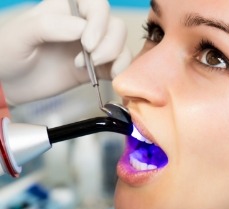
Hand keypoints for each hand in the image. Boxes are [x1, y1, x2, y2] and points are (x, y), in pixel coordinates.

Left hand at [0, 0, 130, 104]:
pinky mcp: (96, 69)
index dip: (99, 23)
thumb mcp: (22, 35)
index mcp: (65, 10)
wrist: (11, 85)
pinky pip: (118, 65)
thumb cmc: (10, 55)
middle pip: (115, 25)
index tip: (88, 44)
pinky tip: (112, 77)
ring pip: (121, 44)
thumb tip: (81, 29)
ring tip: (94, 69)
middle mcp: (83, 27)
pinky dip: (121, 70)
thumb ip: (49, 25)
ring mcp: (91, 50)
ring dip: (116, 57)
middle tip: (91, 60)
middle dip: (109, 44)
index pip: (96, 5)